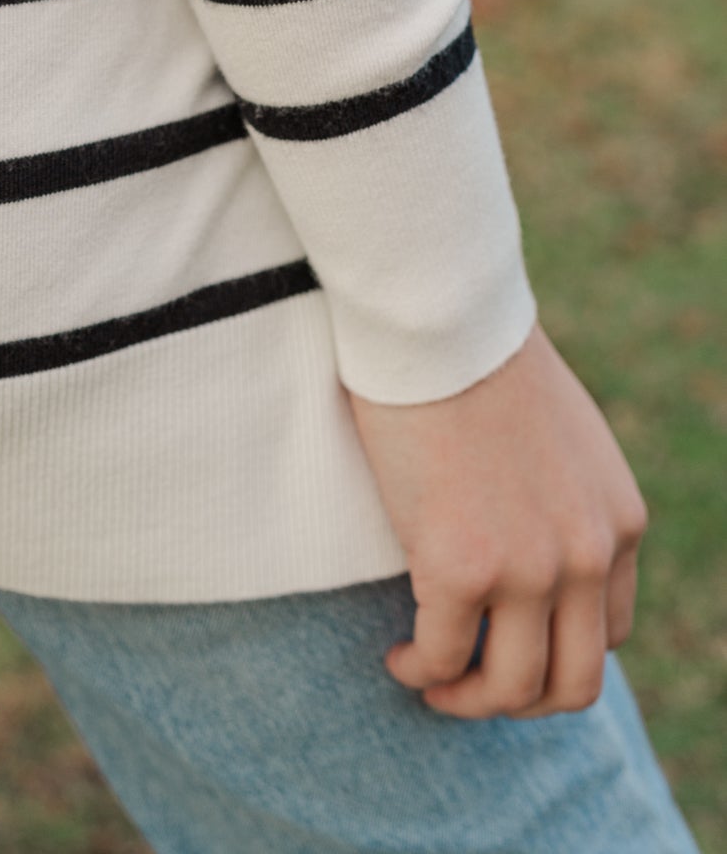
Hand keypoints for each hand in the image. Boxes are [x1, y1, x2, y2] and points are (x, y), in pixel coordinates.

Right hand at [349, 324, 647, 718]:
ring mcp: (529, 568)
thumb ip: (564, 496)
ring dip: (468, 699)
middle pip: (573, 682)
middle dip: (517, 698)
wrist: (439, 320)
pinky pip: (442, 654)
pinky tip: (399, 653)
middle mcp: (588, 555)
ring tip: (429, 676)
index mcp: (619, 521)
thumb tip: (525, 535)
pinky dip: (419, 668)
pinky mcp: (461, 566)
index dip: (556, 652)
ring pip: (512, 687)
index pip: (610, 632)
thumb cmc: (478, 356)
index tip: (506, 641)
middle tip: (470, 682)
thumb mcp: (561, 436)